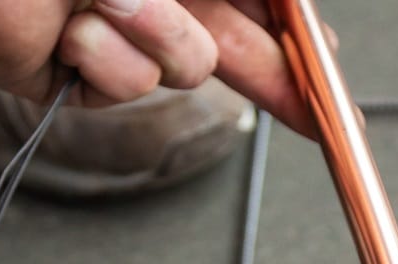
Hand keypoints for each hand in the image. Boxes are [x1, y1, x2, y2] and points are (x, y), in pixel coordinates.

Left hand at [0, 0, 327, 136]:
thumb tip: (290, 4)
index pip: (255, 4)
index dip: (299, 37)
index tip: (329, 63)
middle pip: (239, 53)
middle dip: (283, 82)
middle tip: (323, 118)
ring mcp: (116, 38)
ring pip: (185, 72)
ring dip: (154, 31)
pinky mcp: (77, 79)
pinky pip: (125, 88)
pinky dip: (101, 57)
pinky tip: (69, 25)